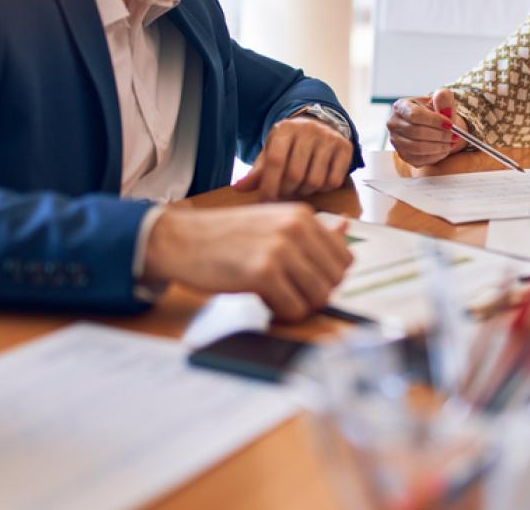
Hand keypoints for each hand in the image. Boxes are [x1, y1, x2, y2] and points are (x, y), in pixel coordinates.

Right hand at [143, 204, 352, 320]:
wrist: (182, 240)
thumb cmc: (227, 235)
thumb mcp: (273, 222)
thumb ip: (312, 230)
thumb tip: (347, 228)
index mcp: (303, 215)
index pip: (345, 259)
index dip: (327, 277)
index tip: (303, 280)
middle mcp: (296, 228)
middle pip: (335, 280)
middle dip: (314, 293)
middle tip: (288, 291)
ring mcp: (280, 249)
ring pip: (319, 297)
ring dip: (299, 305)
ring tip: (275, 296)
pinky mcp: (263, 272)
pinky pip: (294, 308)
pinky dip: (282, 313)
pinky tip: (263, 301)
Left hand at [234, 116, 352, 200]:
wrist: (320, 124)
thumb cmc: (291, 143)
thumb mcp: (272, 150)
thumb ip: (257, 171)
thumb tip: (238, 188)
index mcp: (286, 128)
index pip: (275, 161)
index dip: (269, 185)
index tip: (267, 199)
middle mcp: (309, 130)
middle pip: (295, 174)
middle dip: (287, 191)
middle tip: (283, 194)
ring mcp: (329, 138)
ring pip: (315, 181)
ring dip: (305, 192)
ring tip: (298, 188)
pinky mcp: (345, 147)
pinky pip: (333, 181)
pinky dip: (323, 189)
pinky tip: (316, 183)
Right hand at [388, 89, 464, 165]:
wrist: (433, 127)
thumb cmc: (436, 114)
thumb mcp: (441, 102)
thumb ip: (443, 98)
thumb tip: (441, 95)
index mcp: (400, 106)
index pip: (414, 115)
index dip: (434, 121)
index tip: (450, 124)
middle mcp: (394, 124)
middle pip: (416, 132)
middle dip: (439, 135)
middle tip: (455, 136)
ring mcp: (396, 141)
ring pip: (417, 148)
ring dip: (438, 147)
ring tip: (451, 143)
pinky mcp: (403, 155)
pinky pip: (419, 159)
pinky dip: (435, 156)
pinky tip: (444, 149)